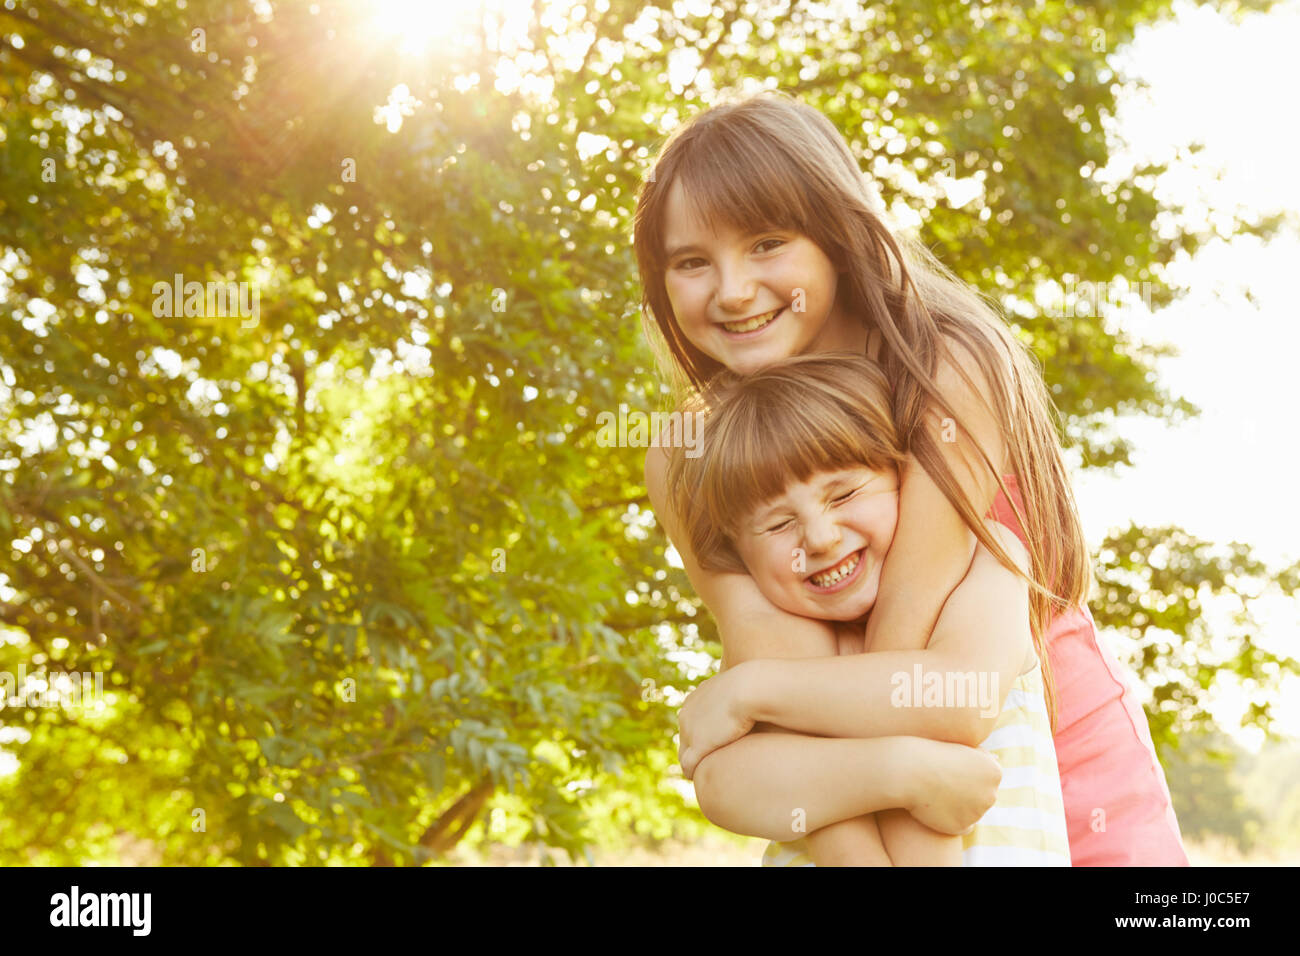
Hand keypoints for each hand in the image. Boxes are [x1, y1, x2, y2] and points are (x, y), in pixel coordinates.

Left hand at [676, 662, 757, 779]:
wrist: (749, 688)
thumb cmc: (752, 687)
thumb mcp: (739, 689)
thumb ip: (734, 697)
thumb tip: (742, 704)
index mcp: (693, 701)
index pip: (689, 723)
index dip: (700, 737)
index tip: (712, 746)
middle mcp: (686, 715)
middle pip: (684, 740)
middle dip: (693, 752)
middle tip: (706, 764)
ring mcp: (689, 731)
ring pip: (684, 755)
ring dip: (694, 765)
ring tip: (705, 775)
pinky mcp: (697, 745)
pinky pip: (688, 766)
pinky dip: (693, 773)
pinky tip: (704, 781)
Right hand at [904, 739, 1001, 834]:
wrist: (908, 770)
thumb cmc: (932, 753)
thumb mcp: (962, 748)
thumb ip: (982, 756)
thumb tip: (998, 759)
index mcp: (994, 772)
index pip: (988, 779)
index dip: (966, 774)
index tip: (950, 769)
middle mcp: (991, 794)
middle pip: (982, 797)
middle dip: (965, 792)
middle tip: (941, 781)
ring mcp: (978, 812)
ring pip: (972, 812)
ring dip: (959, 806)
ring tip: (936, 793)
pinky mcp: (962, 826)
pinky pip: (963, 827)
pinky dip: (953, 821)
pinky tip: (938, 809)